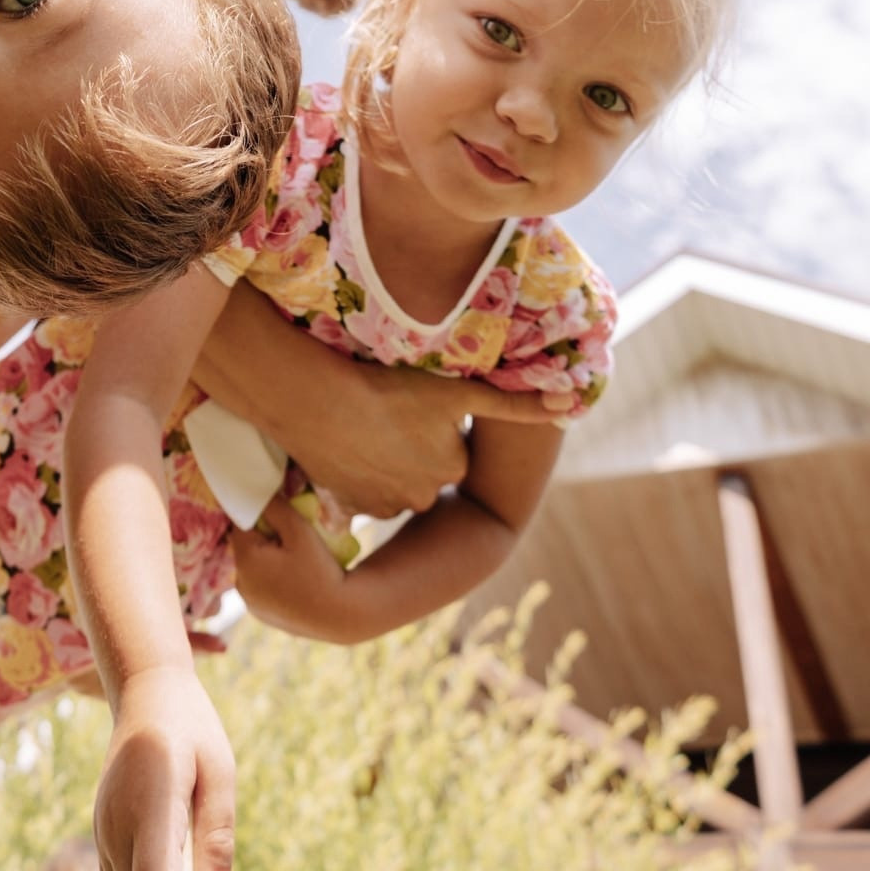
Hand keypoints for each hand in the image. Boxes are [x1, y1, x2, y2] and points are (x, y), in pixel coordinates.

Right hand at [95, 667, 233, 870]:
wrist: (144, 690)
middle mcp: (118, 824)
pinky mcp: (102, 835)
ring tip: (189, 849)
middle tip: (198, 856)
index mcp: (151, 802)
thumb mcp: (219, 771)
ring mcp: (104, 831)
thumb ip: (217, 834)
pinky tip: (174, 856)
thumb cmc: (190, 726)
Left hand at [230, 496, 348, 640]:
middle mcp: (241, 584)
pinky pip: (260, 586)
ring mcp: (251, 603)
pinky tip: (294, 578)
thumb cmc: (321, 569)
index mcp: (246, 561)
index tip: (280, 514)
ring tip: (295, 558)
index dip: (259, 515)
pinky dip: (271, 577)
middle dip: (263, 536)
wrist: (340, 615)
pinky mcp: (261, 615)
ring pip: (252, 567)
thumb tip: (259, 492)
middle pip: (246, 546)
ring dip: (266, 557)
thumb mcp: (300, 531)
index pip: (241, 524)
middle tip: (291, 536)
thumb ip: (276, 508)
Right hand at [299, 369, 564, 520]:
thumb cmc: (392, 390)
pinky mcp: (351, 506)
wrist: (322, 406)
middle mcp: (423, 495)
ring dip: (384, 462)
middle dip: (411, 448)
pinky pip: (361, 491)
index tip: (416, 404)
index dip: (434, 425)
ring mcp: (385, 504)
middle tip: (389, 413)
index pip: (450, 447)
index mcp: (451, 467)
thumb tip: (573, 405)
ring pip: (391, 480)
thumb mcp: (459, 392)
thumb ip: (516, 403)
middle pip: (422, 468)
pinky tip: (348, 446)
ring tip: (366, 426)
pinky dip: (358, 474)